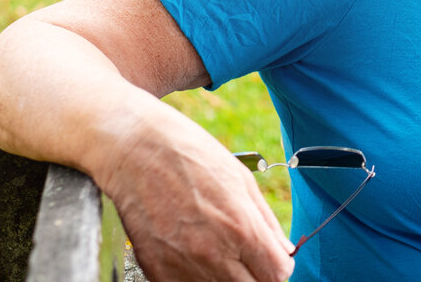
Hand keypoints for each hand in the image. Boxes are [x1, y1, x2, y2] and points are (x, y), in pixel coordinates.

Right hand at [98, 109, 294, 281]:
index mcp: (241, 228)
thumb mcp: (242, 181)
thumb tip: (284, 251)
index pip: (277, 275)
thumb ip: (266, 222)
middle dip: (258, 276)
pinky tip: (197, 258)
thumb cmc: (192, 157)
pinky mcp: (156, 271)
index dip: (280, 268)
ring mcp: (182, 266)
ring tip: (222, 254)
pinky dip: (198, 279)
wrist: (137, 151)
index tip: (274, 259)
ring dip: (229, 279)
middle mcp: (213, 254)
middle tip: (251, 260)